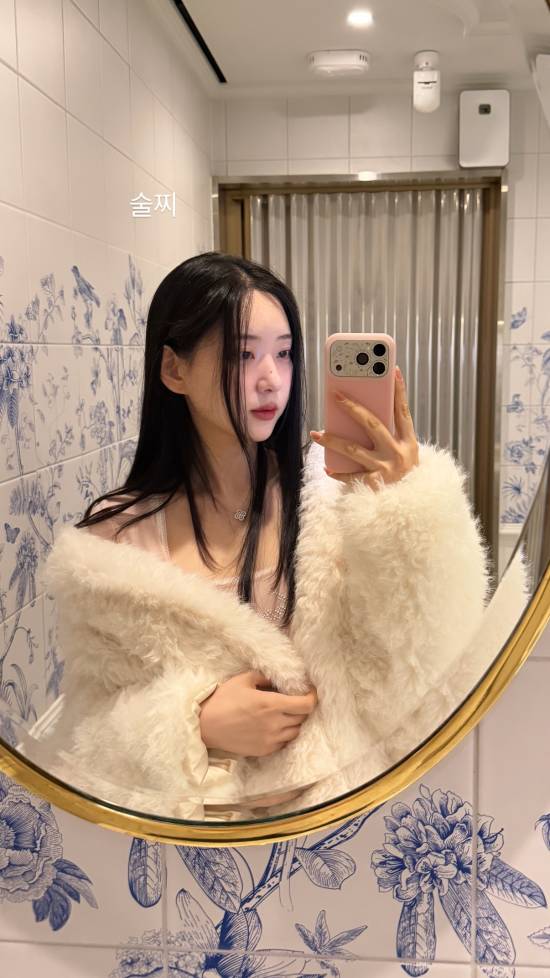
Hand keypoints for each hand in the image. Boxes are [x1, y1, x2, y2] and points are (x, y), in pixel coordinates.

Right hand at [198, 671, 317, 757]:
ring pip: (295, 731)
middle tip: (293, 701)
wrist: (206, 726)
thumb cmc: (223, 700)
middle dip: (301, 708)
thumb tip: (279, 678)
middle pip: (302, 718)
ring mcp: (270, 739)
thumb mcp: (243, 680)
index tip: (310, 692)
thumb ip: (265, 677)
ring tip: (283, 715)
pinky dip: (283, 734)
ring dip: (293, 722)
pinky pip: (283, 743)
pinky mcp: (264, 750)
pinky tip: (273, 727)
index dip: (312, 697)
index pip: (306, 705)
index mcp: (271, 704)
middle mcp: (274, 724)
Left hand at [309, 365, 418, 490]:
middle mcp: (398, 453)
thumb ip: (392, 438)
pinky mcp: (374, 485)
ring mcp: (385, 469)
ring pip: (353, 450)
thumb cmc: (405, 479)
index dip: (399, 391)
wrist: (413, 512)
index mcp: (409, 443)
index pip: (403, 412)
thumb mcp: (406, 456)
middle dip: (353, 408)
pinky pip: (351, 476)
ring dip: (332, 440)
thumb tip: (364, 417)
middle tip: (336, 396)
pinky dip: (338, 473)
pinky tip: (327, 468)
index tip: (392, 371)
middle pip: (372, 424)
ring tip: (316, 433)